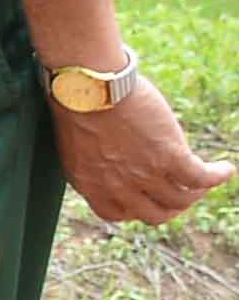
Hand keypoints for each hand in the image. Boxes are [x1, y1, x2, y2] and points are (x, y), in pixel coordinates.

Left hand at [51, 76, 232, 225]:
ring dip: (195, 192)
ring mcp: (145, 174)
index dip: (133, 207)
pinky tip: (225, 169)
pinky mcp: (169, 156)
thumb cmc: (77, 100)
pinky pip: (200, 178)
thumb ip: (94, 159)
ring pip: (180, 199)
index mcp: (89, 183)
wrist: (87, 85)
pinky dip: (217, 176)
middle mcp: (117, 186)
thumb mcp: (76, 141)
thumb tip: (111, 157)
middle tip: (179, 192)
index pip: (115, 212)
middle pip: (154, 214)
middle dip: (169, 206)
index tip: (144, 196)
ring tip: (204, 180)